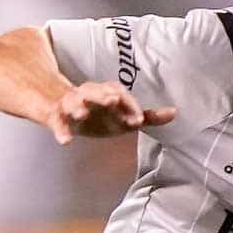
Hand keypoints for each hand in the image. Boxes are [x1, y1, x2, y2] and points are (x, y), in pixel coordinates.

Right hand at [43, 82, 175, 144]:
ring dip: (78, 106)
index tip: (138, 120)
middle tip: (112, 100)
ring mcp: (72, 104)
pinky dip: (61, 131)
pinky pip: (58, 123)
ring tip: (82, 113)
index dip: (129, 106)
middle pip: (95, 91)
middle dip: (103, 95)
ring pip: (73, 102)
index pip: (120, 95)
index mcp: (107, 93)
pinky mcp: (58, 117)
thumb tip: (174, 112)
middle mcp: (89, 94)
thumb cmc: (101, 115)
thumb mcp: (125, 116)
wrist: (65, 111)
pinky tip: (65, 141)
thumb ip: (148, 117)